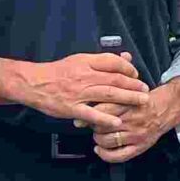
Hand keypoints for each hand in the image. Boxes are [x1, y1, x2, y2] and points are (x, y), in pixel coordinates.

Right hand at [13, 50, 151, 128]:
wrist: (33, 83)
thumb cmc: (57, 72)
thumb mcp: (79, 60)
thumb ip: (102, 61)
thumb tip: (125, 58)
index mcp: (86, 62)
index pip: (112, 62)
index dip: (127, 68)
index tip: (136, 75)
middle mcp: (84, 76)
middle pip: (114, 79)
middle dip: (133, 85)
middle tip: (146, 90)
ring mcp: (78, 93)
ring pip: (107, 94)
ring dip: (127, 98)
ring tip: (141, 102)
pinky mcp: (71, 108)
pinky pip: (91, 114)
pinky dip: (105, 118)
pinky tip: (117, 122)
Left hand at [94, 79, 179, 162]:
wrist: (166, 107)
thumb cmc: (144, 100)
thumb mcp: (128, 92)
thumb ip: (110, 97)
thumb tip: (88, 105)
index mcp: (129, 104)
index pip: (103, 110)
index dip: (90, 114)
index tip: (82, 116)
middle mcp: (132, 120)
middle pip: (102, 126)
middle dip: (93, 126)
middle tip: (94, 124)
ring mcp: (136, 135)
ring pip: (107, 140)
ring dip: (98, 138)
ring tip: (99, 134)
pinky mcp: (140, 147)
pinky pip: (119, 156)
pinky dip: (105, 154)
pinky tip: (100, 150)